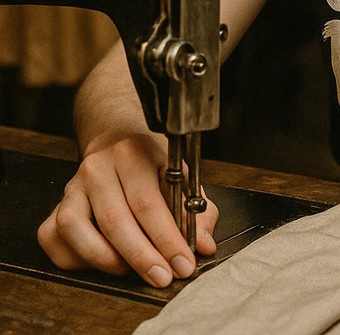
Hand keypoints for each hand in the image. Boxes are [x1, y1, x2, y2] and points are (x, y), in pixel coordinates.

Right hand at [37, 134, 217, 287]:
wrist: (117, 143)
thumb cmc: (152, 165)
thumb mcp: (180, 177)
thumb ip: (193, 211)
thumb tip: (203, 245)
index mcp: (133, 154)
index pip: (148, 203)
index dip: (167, 239)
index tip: (183, 264)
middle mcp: (98, 168)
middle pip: (114, 220)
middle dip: (142, 257)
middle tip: (162, 278)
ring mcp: (72, 187)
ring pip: (76, 230)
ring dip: (106, 260)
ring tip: (132, 269)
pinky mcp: (56, 206)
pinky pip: (55, 240)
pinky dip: (78, 259)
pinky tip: (103, 261)